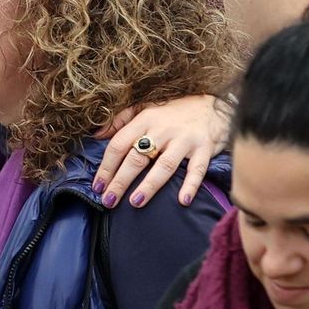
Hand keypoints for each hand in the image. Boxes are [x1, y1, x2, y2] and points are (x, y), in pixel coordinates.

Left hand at [93, 95, 229, 207]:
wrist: (212, 105)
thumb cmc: (173, 111)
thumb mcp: (145, 108)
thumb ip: (120, 120)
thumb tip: (97, 135)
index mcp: (145, 120)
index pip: (119, 144)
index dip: (106, 166)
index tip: (97, 185)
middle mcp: (163, 129)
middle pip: (137, 158)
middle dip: (120, 181)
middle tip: (108, 200)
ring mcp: (184, 140)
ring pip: (163, 165)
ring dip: (148, 186)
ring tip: (135, 202)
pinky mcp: (204, 148)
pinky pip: (197, 170)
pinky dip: (190, 185)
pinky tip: (182, 201)